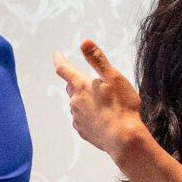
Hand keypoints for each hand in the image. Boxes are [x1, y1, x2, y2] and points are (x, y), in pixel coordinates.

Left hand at [55, 39, 150, 169]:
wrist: (124, 138)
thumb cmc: (122, 106)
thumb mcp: (113, 77)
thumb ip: (97, 59)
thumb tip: (84, 42)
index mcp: (81, 85)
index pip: (63, 68)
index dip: (59, 59)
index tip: (57, 54)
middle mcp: (75, 100)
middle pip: (71, 87)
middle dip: (77, 81)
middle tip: (88, 80)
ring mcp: (77, 117)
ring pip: (77, 103)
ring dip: (84, 99)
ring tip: (102, 101)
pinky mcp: (82, 130)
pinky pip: (82, 118)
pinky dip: (88, 114)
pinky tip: (102, 117)